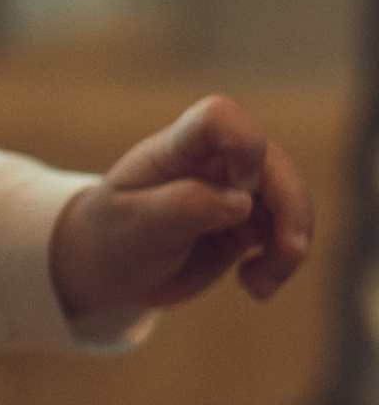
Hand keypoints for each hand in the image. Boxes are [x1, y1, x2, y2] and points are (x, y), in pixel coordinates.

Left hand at [49, 93, 312, 323]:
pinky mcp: (250, 221)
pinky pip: (287, 232)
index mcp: (177, 150)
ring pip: (290, 197)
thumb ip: (184, 207)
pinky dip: (283, 261)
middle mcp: (213, 162)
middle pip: (272, 160)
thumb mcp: (135, 226)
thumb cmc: (114, 236)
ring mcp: (235, 189)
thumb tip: (242, 201)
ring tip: (260, 287)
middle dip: (291, 204)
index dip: (244, 142)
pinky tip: (254, 287)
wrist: (112, 268)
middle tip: (290, 253)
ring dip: (291, 244)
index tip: (241, 188)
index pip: (219, 117)